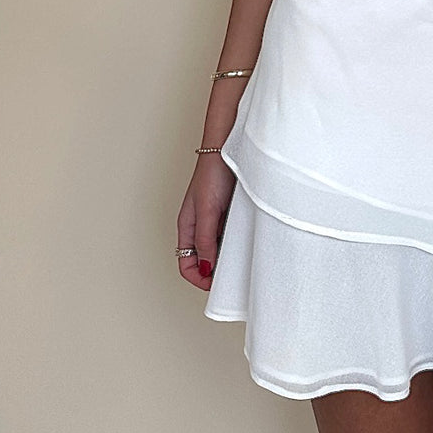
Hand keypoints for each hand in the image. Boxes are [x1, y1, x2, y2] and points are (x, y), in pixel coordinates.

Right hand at [177, 155, 236, 289]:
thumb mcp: (207, 210)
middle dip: (214, 271)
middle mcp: (199, 226)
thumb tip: (206, 267)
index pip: (185, 264)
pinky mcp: (229, 214)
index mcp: (187, 227)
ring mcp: (215, 220)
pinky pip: (230, 237)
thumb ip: (205, 239)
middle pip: (202, 260)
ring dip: (226, 257)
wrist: (229, 148)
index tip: (215, 284)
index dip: (198, 278)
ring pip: (217, 249)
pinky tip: (246, 243)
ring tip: (240, 260)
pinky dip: (236, 244)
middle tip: (231, 276)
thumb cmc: (212, 173)